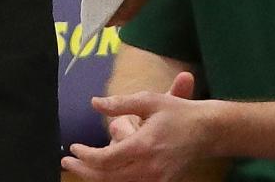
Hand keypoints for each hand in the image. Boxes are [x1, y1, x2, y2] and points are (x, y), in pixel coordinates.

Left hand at [62, 72, 202, 180]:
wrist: (207, 131)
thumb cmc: (177, 112)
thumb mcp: (148, 100)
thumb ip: (119, 103)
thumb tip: (94, 103)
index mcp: (144, 146)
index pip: (107, 159)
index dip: (86, 156)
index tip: (73, 147)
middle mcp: (150, 168)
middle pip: (109, 177)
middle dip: (85, 171)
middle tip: (67, 162)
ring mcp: (157, 179)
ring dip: (98, 178)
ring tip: (81, 168)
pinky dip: (116, 181)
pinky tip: (104, 173)